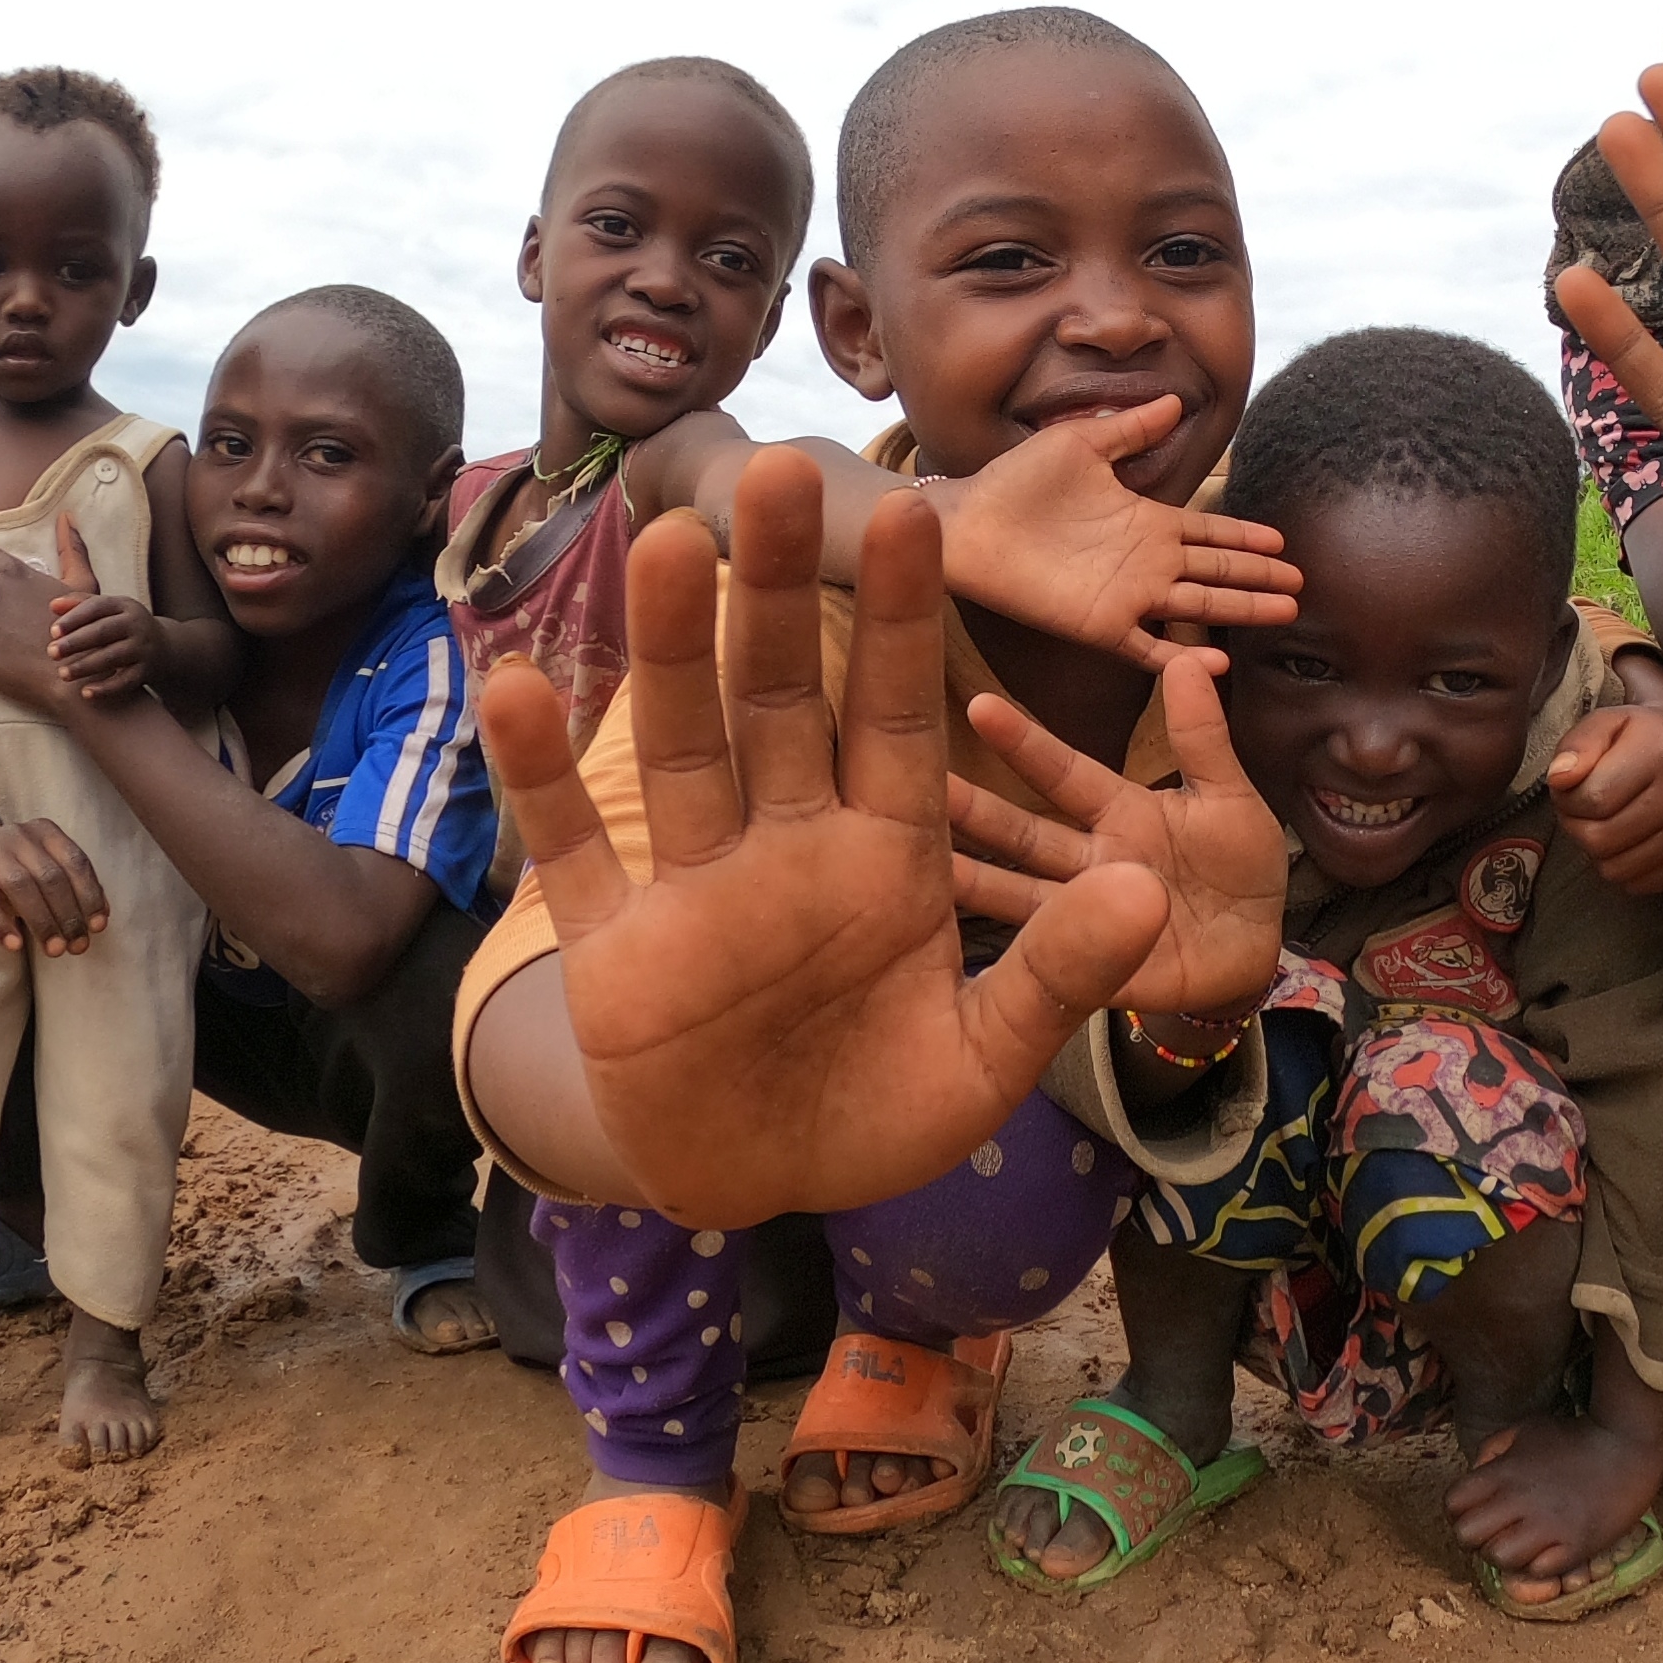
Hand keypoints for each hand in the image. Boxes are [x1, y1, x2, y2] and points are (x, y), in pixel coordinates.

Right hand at [0, 819, 111, 956]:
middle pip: (51, 877)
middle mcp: (18, 836)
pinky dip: (1, 925)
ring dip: (42, 922)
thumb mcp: (45, 871)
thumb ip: (73, 888)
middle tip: (76, 946)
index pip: (76, 862)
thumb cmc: (15, 873)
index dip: (90, 896)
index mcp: (45, 831)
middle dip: (68, 916)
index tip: (98, 927)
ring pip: (21, 887)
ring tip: (54, 950)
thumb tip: (101, 918)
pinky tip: (15, 945)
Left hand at [45, 516, 162, 700]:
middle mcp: (137, 624)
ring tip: (63, 674)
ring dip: (86, 666)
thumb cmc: (123, 626)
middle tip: (51, 653)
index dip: (74, 618)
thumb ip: (80, 604)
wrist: (165, 647)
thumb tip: (53, 606)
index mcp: (124, 605)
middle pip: (104, 631)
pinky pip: (126, 681)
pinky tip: (86, 693)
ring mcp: (144, 648)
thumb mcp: (109, 610)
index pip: (97, 607)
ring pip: (113, 657)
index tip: (53, 632)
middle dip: (76, 642)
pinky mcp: (147, 671)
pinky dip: (107, 688)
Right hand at [476, 448, 1175, 1228]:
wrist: (766, 1191)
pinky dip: (542, 777)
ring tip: (674, 541)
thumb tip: (1147, 887)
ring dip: (676, 650)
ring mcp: (698, 886)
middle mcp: (791, 843)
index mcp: (890, 853)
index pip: (898, 713)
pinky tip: (515, 682)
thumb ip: (1060, 972)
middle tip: (783, 471)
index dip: (902, 618)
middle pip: (785, 699)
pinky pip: (572, 851)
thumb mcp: (988, 1055)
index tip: (918, 513)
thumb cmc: (884, 1107)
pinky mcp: (617, 950)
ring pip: (686, 748)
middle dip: (784, 594)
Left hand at [931, 398, 1300, 674]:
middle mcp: (1145, 561)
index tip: (1282, 542)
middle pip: (1216, 572)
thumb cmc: (1017, 480)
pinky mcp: (1100, 624)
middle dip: (1259, 577)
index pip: (1209, 532)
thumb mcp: (1081, 443)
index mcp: (1144, 520)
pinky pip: (1148, 646)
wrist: (968, 521)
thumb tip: (1174, 400)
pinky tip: (1217, 662)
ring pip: (1198, 606)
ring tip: (1284, 612)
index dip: (1245, 538)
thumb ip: (1130, 429)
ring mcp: (1127, 596)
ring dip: (1240, 609)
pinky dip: (1181, 658)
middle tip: (1300, 587)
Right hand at [944, 659, 1286, 1018]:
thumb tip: (1190, 659)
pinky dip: (1014, 948)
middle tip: (908, 781)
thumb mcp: (1229, 796)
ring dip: (969, 877)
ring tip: (911, 860)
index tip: (977, 705)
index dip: (1025, 743)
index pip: (1063, 773)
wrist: (1261, 948)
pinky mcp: (1095, 968)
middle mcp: (1090, 861)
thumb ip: (1203, 738)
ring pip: (1018, 892)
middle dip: (971, 810)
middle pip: (1022, 833)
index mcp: (1120, 811)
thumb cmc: (1241, 867)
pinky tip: (960, 940)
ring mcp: (1087, 916)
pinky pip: (1049, 959)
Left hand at [1546, 699, 1662, 895]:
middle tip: (1583, 807)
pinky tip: (1628, 838)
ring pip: (1615, 868)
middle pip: (1600, 839)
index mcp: (1662, 749)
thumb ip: (1577, 745)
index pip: (1593, 799)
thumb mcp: (1604, 722)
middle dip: (1577, 825)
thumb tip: (1559, 779)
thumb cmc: (1639, 735)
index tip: (1570, 787)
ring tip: (1605, 821)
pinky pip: (1638, 884)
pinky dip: (1623, 867)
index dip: (1566, 798)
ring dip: (1597, 850)